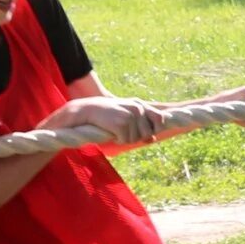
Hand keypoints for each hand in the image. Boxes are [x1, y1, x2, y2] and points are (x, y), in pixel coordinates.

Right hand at [41, 95, 163, 145]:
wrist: (84, 111)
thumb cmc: (104, 115)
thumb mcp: (124, 117)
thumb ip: (140, 125)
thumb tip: (153, 139)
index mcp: (139, 104)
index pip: (160, 118)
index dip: (155, 129)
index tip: (146, 134)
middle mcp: (137, 108)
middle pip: (148, 133)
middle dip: (136, 136)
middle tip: (122, 131)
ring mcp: (130, 115)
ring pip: (136, 138)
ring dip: (125, 138)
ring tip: (114, 129)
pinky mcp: (122, 123)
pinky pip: (126, 140)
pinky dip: (118, 140)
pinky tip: (110, 132)